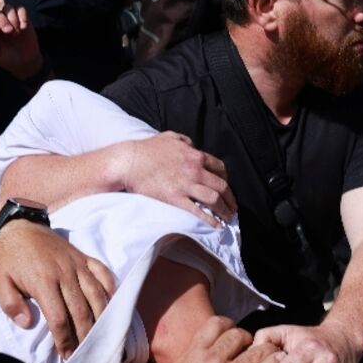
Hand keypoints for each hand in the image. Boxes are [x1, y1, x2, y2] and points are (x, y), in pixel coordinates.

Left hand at [0, 4, 43, 80]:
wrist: (24, 61)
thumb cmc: (6, 58)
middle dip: (1, 19)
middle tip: (7, 31)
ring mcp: (10, 18)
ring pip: (8, 8)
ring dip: (11, 17)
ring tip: (15, 32)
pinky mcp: (22, 18)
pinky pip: (21, 10)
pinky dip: (22, 16)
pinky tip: (23, 28)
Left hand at [0, 221, 115, 358]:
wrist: (21, 229)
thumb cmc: (10, 260)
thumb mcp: (0, 283)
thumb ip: (11, 305)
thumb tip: (28, 323)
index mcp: (43, 281)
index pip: (59, 318)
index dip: (64, 339)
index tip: (67, 355)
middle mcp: (64, 273)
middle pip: (81, 311)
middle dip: (85, 336)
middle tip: (86, 354)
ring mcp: (77, 264)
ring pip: (96, 295)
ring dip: (101, 318)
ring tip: (101, 337)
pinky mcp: (84, 257)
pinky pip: (103, 273)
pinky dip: (110, 289)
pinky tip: (111, 305)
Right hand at [116, 132, 235, 226]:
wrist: (129, 162)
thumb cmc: (147, 149)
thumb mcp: (170, 137)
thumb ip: (185, 141)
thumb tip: (192, 145)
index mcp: (195, 155)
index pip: (219, 168)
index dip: (226, 179)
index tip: (226, 187)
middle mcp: (194, 170)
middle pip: (221, 186)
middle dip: (230, 198)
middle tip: (233, 207)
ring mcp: (186, 185)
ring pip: (214, 199)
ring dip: (224, 210)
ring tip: (227, 217)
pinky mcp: (175, 199)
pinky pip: (198, 211)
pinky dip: (210, 220)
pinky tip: (216, 225)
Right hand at [146, 316, 281, 362]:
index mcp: (194, 350)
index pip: (218, 324)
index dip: (230, 325)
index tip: (234, 332)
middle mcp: (212, 357)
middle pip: (240, 335)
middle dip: (250, 339)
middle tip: (254, 348)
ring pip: (256, 351)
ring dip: (267, 351)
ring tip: (275, 355)